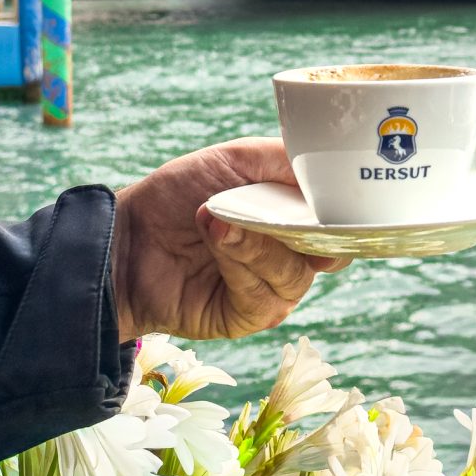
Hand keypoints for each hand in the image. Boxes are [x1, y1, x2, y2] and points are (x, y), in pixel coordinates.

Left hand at [111, 137, 347, 341]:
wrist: (127, 236)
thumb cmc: (180, 192)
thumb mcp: (237, 158)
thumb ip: (285, 158)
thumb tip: (328, 168)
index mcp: (296, 218)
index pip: (342, 224)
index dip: (348, 214)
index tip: (345, 196)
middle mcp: (290, 256)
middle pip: (330, 253)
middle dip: (308, 230)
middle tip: (280, 207)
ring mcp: (270, 289)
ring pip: (294, 275)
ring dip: (257, 243)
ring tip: (218, 217)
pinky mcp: (245, 317)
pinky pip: (262, 297)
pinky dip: (238, 263)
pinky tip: (213, 235)